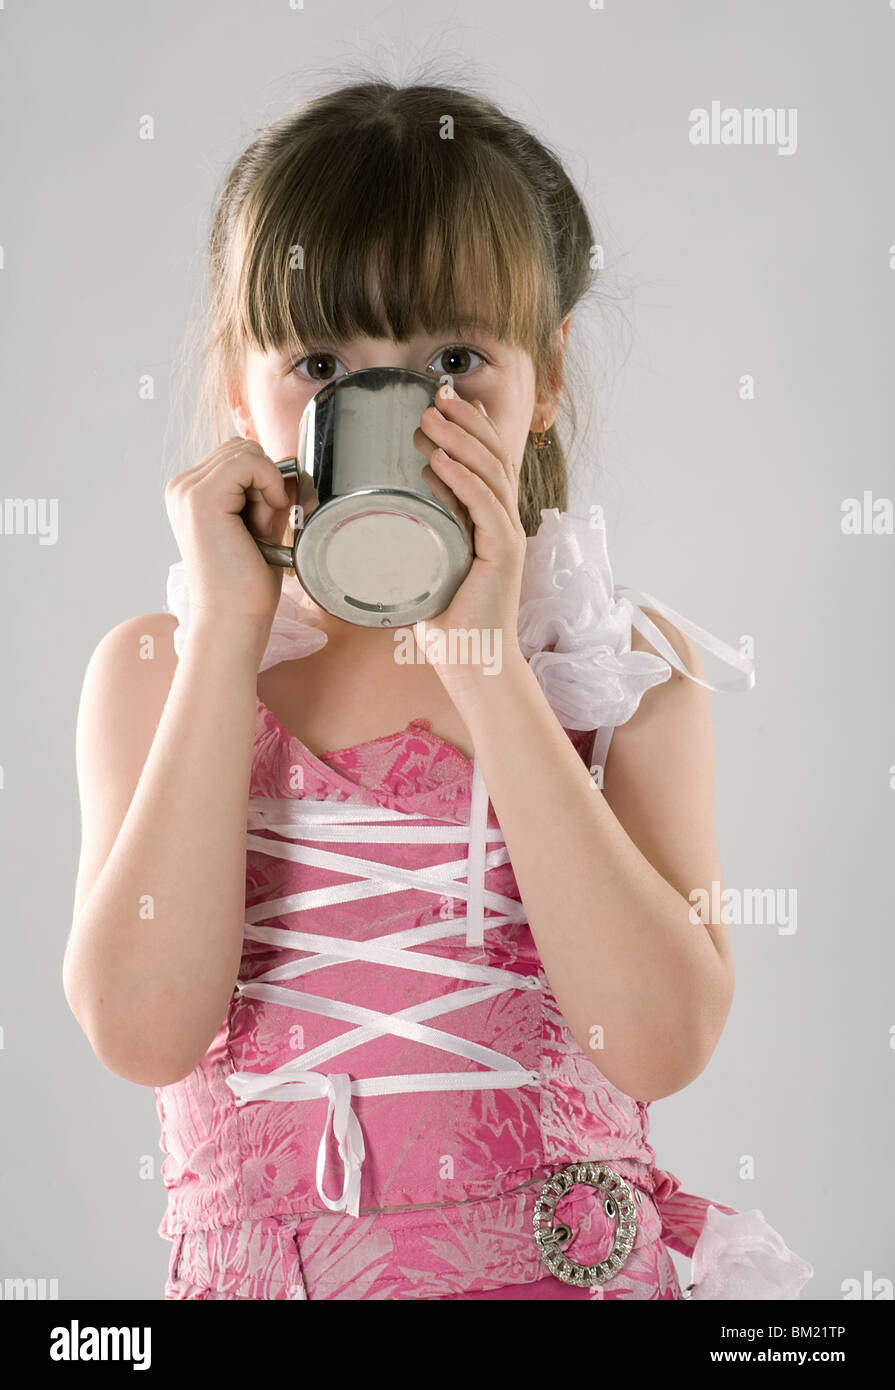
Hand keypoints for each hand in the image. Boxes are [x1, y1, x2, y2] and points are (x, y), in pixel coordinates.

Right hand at [165, 438, 295, 637]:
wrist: (232, 618)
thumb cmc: (246, 582)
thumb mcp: (260, 523)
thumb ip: (267, 492)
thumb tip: (290, 465)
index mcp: (190, 493)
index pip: (238, 456)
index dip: (263, 481)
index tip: (264, 521)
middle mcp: (181, 487)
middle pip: (242, 448)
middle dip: (265, 480)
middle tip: (264, 526)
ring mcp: (187, 490)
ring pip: (246, 450)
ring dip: (268, 484)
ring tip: (261, 526)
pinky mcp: (200, 497)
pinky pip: (250, 461)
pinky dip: (270, 483)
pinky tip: (268, 516)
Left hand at [411, 385, 527, 688]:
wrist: (473, 661)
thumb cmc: (446, 620)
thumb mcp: (424, 565)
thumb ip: (412, 537)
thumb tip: (370, 513)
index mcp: (490, 520)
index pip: (486, 460)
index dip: (468, 426)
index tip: (440, 398)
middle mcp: (504, 521)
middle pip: (492, 456)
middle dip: (464, 420)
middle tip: (434, 394)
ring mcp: (507, 536)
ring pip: (490, 474)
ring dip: (459, 441)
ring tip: (431, 417)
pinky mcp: (504, 555)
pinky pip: (485, 509)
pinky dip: (463, 482)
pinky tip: (441, 462)